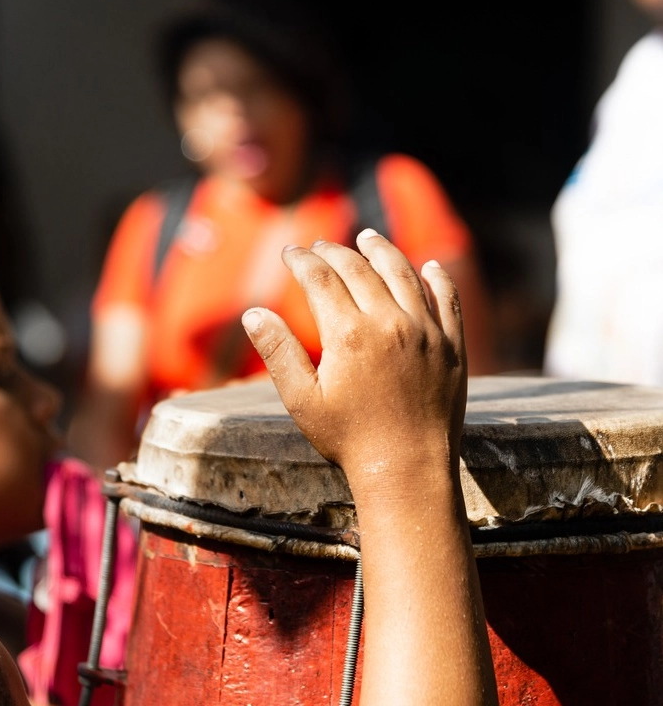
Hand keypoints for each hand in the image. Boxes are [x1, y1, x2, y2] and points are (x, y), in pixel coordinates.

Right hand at [241, 228, 466, 486]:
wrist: (407, 468)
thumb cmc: (348, 438)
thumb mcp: (302, 400)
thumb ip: (277, 352)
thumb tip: (252, 312)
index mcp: (349, 334)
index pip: (319, 278)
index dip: (301, 260)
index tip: (289, 253)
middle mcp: (390, 322)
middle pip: (359, 268)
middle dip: (334, 252)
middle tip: (319, 247)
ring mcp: (427, 331)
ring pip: (403, 273)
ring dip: (382, 250)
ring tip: (367, 237)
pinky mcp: (452, 345)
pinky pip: (446, 299)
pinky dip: (436, 277)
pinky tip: (427, 266)